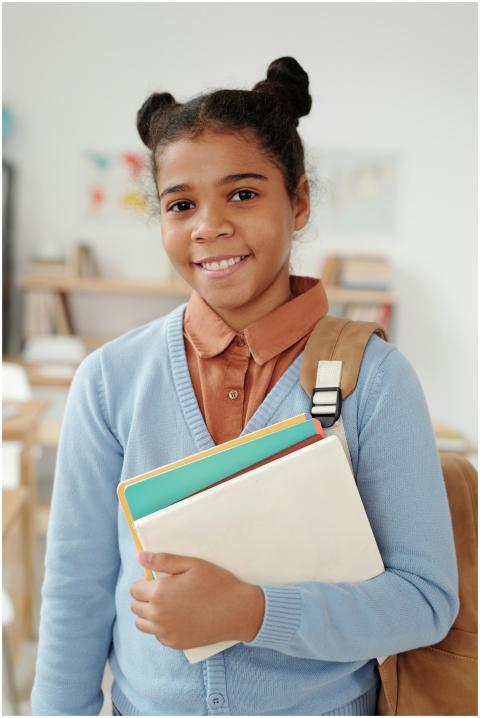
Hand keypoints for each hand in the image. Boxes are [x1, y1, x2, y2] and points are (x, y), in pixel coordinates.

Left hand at [130, 552, 264, 649]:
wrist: (237, 611)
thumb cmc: (216, 583)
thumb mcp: (191, 564)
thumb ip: (163, 560)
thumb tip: (139, 557)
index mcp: (159, 593)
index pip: (134, 589)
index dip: (144, 582)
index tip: (159, 580)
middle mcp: (157, 615)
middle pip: (135, 607)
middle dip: (144, 597)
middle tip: (165, 591)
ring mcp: (165, 632)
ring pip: (142, 623)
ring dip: (148, 613)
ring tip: (168, 604)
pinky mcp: (174, 644)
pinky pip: (157, 635)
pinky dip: (161, 626)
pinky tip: (177, 617)